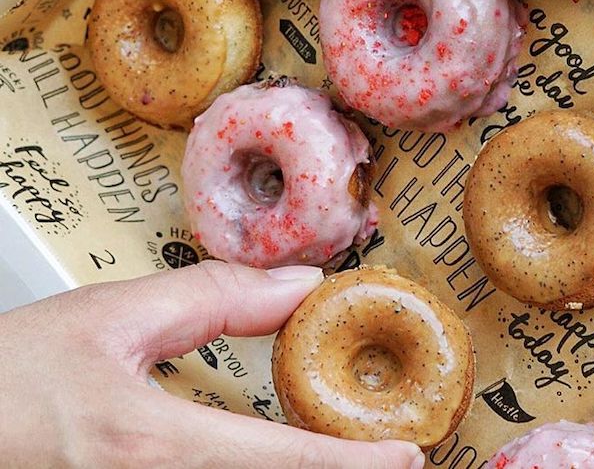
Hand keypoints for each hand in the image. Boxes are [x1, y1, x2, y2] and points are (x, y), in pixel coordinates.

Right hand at [0, 261, 424, 468]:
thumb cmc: (5, 381)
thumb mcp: (108, 318)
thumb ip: (213, 301)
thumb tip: (298, 287)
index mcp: (154, 447)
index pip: (282, 460)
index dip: (354, 464)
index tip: (409, 458)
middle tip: (385, 458)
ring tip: (337, 452)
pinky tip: (277, 457)